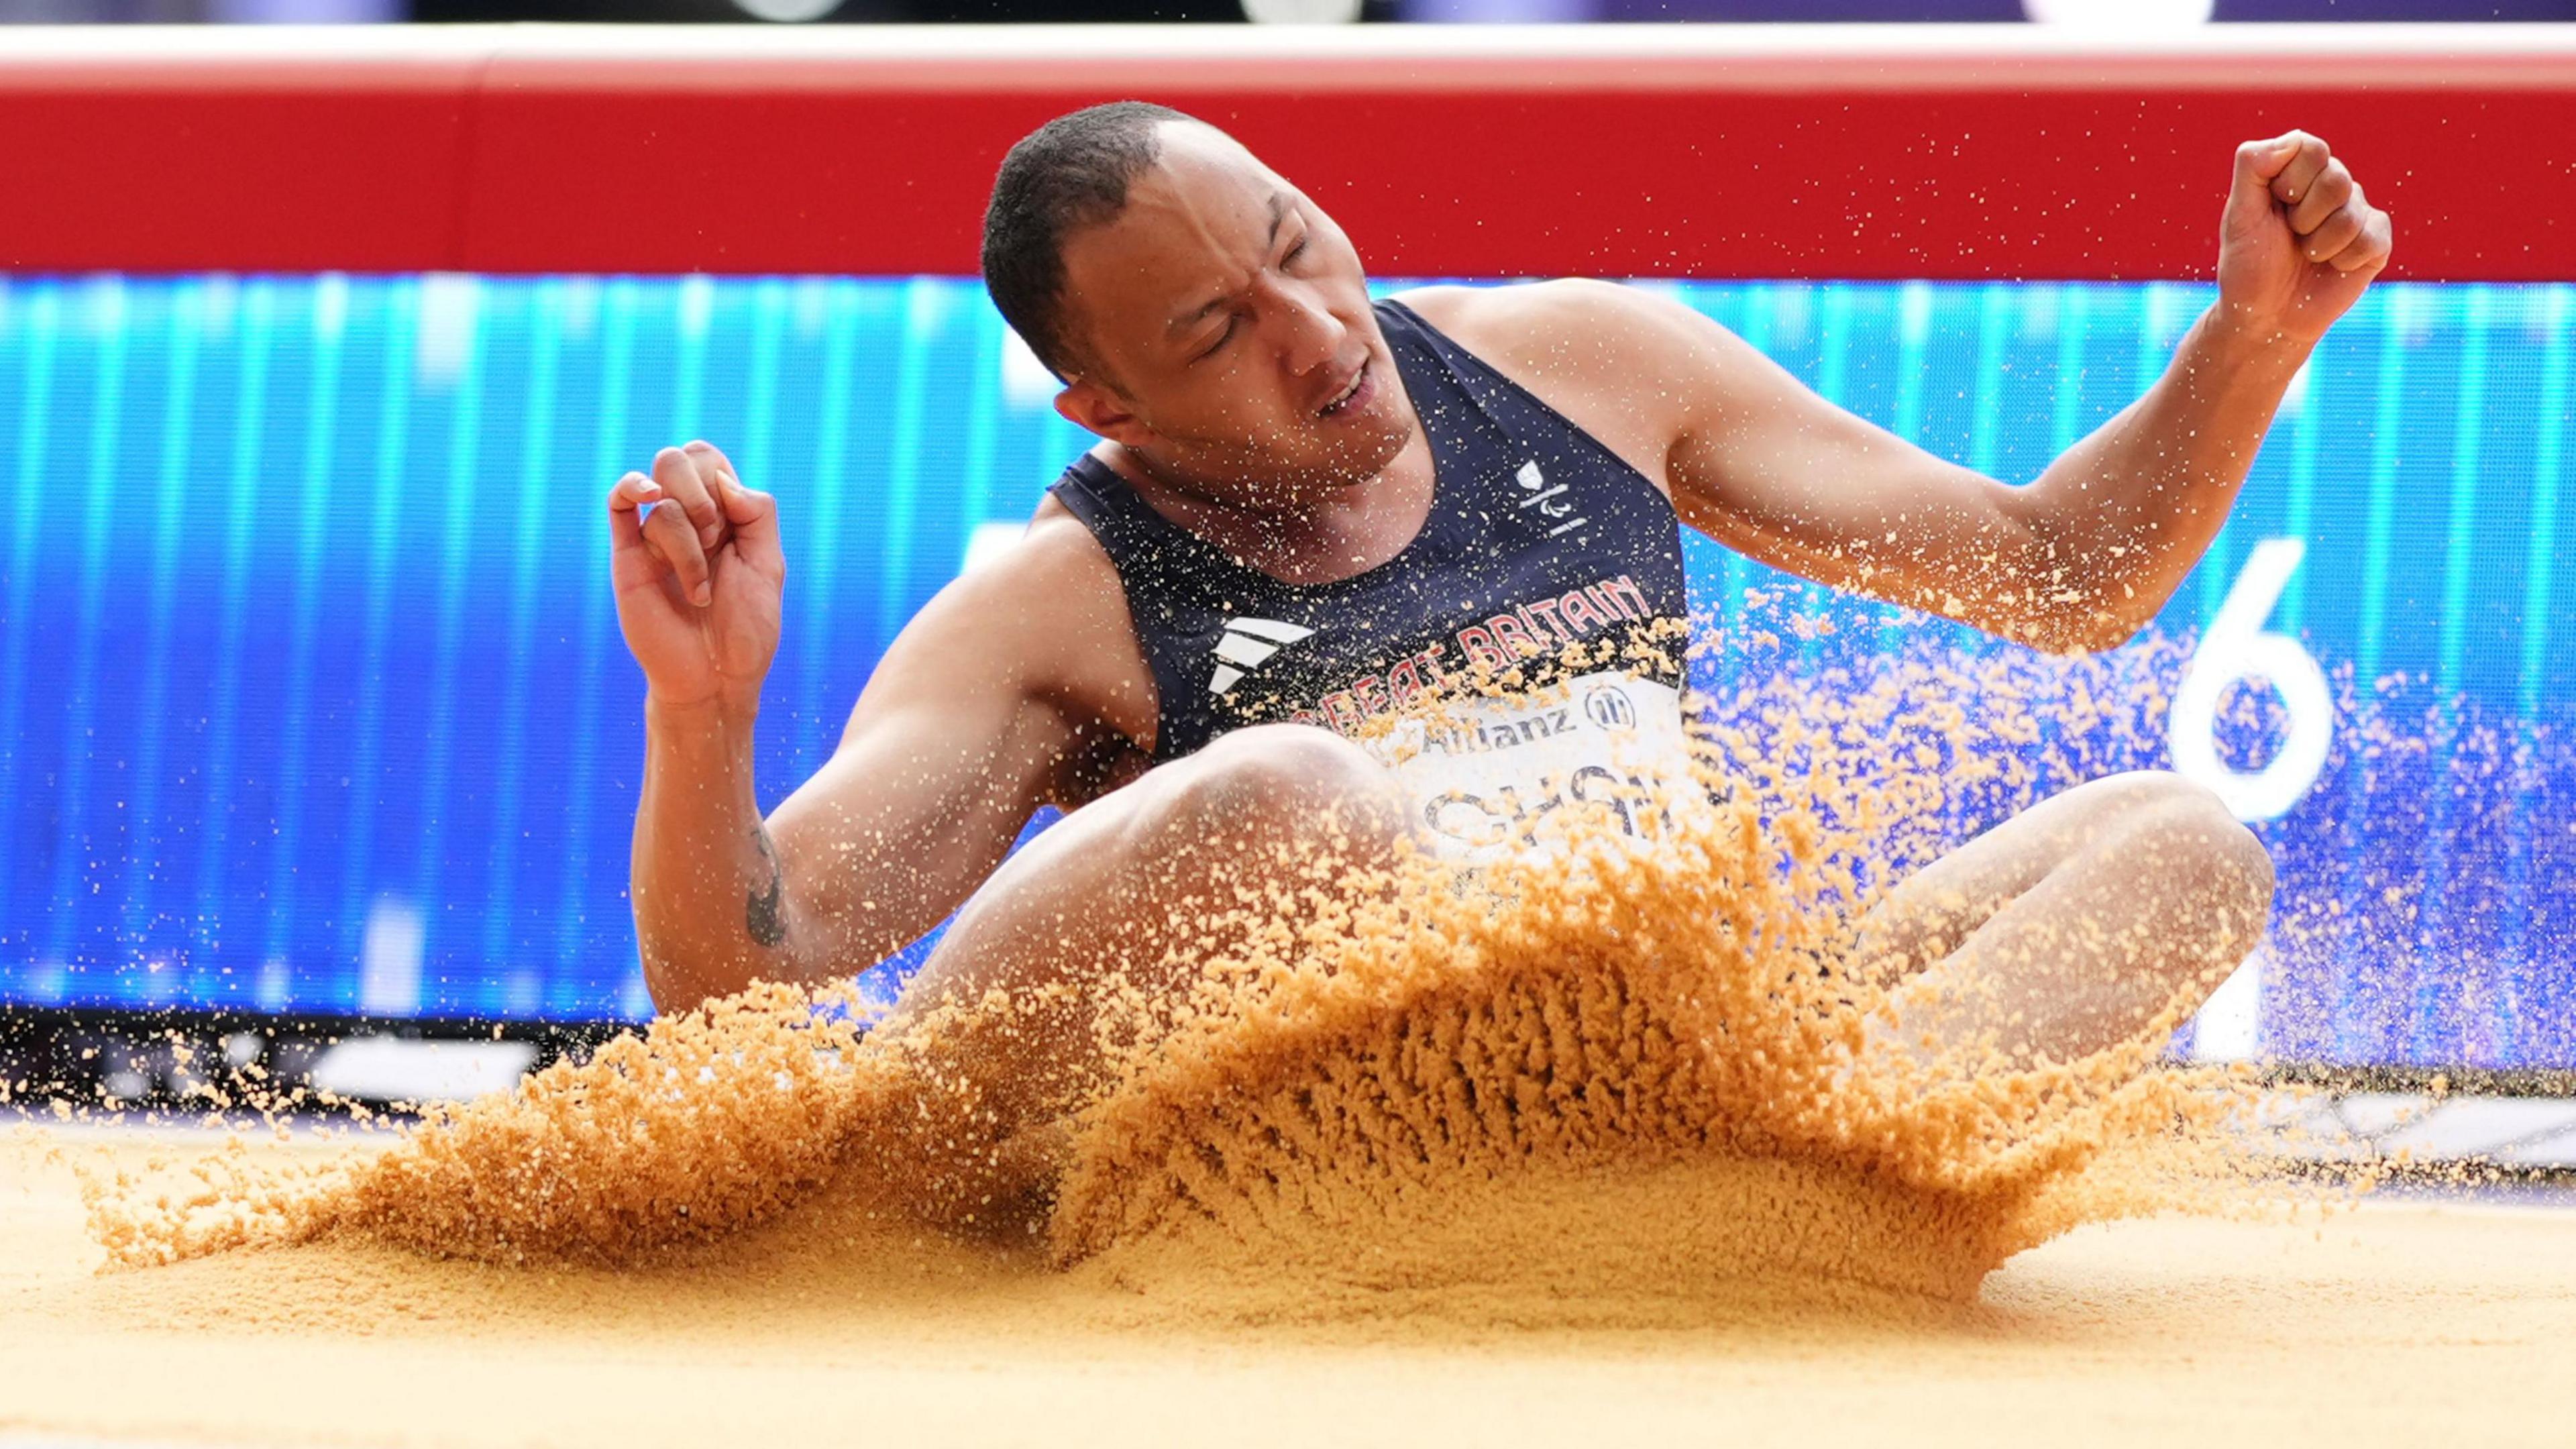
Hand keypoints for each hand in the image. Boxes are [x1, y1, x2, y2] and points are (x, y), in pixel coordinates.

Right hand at [606, 441, 785, 711]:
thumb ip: (757, 513)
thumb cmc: (746, 630)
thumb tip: (722, 480)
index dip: (720, 478)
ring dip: (688, 546)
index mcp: (721, 515)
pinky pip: (618, 502)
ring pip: (662, 500)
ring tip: (700, 590)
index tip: (734, 522)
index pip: (708, 459)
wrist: (715, 679)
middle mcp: (684, 519)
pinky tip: (647, 493)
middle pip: (679, 459)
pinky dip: (631, 487)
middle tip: (713, 543)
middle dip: (702, 497)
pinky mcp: (628, 556)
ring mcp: (653, 536)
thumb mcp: (769, 566)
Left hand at [2217, 130, 2393, 345]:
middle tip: (2290, 235)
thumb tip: (2295, 137)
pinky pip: (2370, 240)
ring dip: (2318, 244)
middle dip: (2302, 217)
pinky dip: (2341, 261)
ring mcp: (2357, 211)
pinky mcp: (2376, 241)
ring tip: (2307, 254)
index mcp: (2299, 172)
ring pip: (2350, 214)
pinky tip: (2330, 267)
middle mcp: (2332, 185)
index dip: (2290, 181)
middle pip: (2336, 179)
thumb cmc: (2249, 264)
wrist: (2265, 316)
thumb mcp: (2238, 215)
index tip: (2274, 205)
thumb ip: (2253, 166)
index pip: (2311, 149)